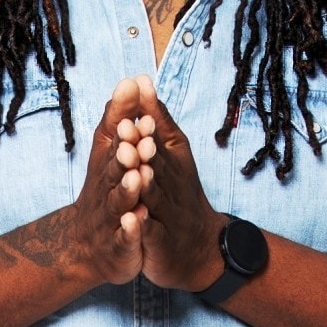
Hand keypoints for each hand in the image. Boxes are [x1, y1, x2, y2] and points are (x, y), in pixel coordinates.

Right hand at [69, 79, 149, 284]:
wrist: (86, 242)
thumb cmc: (104, 188)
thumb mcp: (111, 149)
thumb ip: (121, 117)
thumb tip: (133, 79)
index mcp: (109, 164)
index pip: (118, 144)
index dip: (127, 133)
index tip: (136, 118)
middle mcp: (107, 188)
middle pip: (115, 171)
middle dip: (124, 157)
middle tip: (134, 144)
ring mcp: (111, 216)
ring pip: (119, 202)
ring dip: (126, 189)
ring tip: (136, 176)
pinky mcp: (119, 243)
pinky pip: (124, 237)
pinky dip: (128, 229)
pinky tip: (135, 221)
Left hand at [131, 74, 228, 290]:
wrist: (198, 247)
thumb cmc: (180, 193)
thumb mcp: (172, 151)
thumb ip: (157, 118)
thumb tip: (142, 80)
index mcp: (169, 161)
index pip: (156, 136)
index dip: (146, 119)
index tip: (136, 95)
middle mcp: (170, 184)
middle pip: (156, 163)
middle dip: (143, 147)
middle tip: (128, 128)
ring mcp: (166, 213)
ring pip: (154, 195)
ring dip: (145, 183)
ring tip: (135, 170)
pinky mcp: (160, 241)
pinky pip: (151, 233)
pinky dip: (142, 227)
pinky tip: (133, 220)